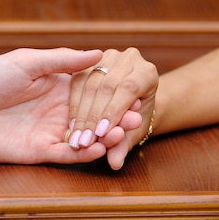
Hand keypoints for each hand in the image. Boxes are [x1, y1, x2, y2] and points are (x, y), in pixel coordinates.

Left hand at [0, 47, 140, 164]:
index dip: (113, 95)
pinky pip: (67, 154)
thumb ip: (62, 60)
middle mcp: (60, 110)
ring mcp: (52, 131)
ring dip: (105, 137)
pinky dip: (84, 153)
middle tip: (134, 119)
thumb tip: (99, 52)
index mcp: (60, 86)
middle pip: (95, 117)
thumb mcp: (26, 62)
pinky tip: (98, 149)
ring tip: (121, 135)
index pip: (94, 92)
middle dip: (115, 119)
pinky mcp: (40, 151)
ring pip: (86, 137)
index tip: (134, 95)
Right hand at [68, 47, 157, 168]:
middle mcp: (131, 58)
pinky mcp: (93, 59)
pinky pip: (78, 79)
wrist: (136, 100)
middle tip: (83, 140)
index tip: (100, 134)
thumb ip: (124, 145)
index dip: (113, 111)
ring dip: (81, 111)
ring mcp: (112, 55)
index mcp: (148, 72)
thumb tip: (115, 163)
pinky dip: (73, 102)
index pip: (128, 89)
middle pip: (107, 85)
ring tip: (75, 136)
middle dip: (93, 115)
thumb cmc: (137, 119)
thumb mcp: (134, 132)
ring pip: (90, 81)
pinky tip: (70, 123)